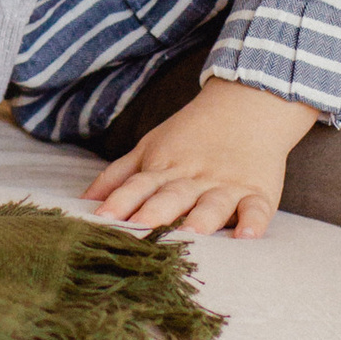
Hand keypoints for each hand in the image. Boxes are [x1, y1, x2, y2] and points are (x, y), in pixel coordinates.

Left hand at [84, 79, 318, 238]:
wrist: (247, 103)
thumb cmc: (191, 135)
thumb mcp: (150, 148)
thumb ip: (118, 177)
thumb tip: (83, 201)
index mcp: (164, 169)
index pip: (138, 185)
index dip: (120, 202)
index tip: (101, 221)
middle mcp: (193, 179)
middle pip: (172, 196)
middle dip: (155, 213)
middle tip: (139, 232)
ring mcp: (226, 185)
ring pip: (212, 204)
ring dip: (201, 218)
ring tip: (191, 234)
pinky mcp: (257, 191)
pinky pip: (256, 208)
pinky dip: (254, 221)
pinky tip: (248, 236)